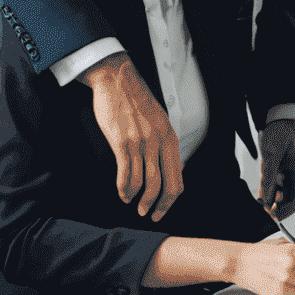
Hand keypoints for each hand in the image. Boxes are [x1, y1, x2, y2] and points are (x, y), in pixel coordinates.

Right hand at [79, 52, 182, 219]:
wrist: (117, 80)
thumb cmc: (135, 100)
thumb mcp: (158, 119)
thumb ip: (162, 141)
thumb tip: (165, 165)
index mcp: (170, 135)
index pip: (178, 175)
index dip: (172, 197)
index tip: (163, 207)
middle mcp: (159, 140)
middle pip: (165, 183)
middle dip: (159, 204)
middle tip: (149, 214)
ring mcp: (141, 142)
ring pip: (146, 182)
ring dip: (139, 199)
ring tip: (133, 205)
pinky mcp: (123, 142)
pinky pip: (126, 173)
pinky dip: (124, 188)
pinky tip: (123, 193)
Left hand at [259, 119, 294, 216]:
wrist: (283, 117)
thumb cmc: (281, 132)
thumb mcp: (271, 156)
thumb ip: (267, 179)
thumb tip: (264, 202)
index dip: (283, 212)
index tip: (269, 217)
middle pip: (289, 201)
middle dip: (275, 207)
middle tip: (259, 209)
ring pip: (284, 195)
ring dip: (271, 199)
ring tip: (259, 199)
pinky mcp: (288, 172)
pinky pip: (280, 187)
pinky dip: (271, 191)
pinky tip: (262, 189)